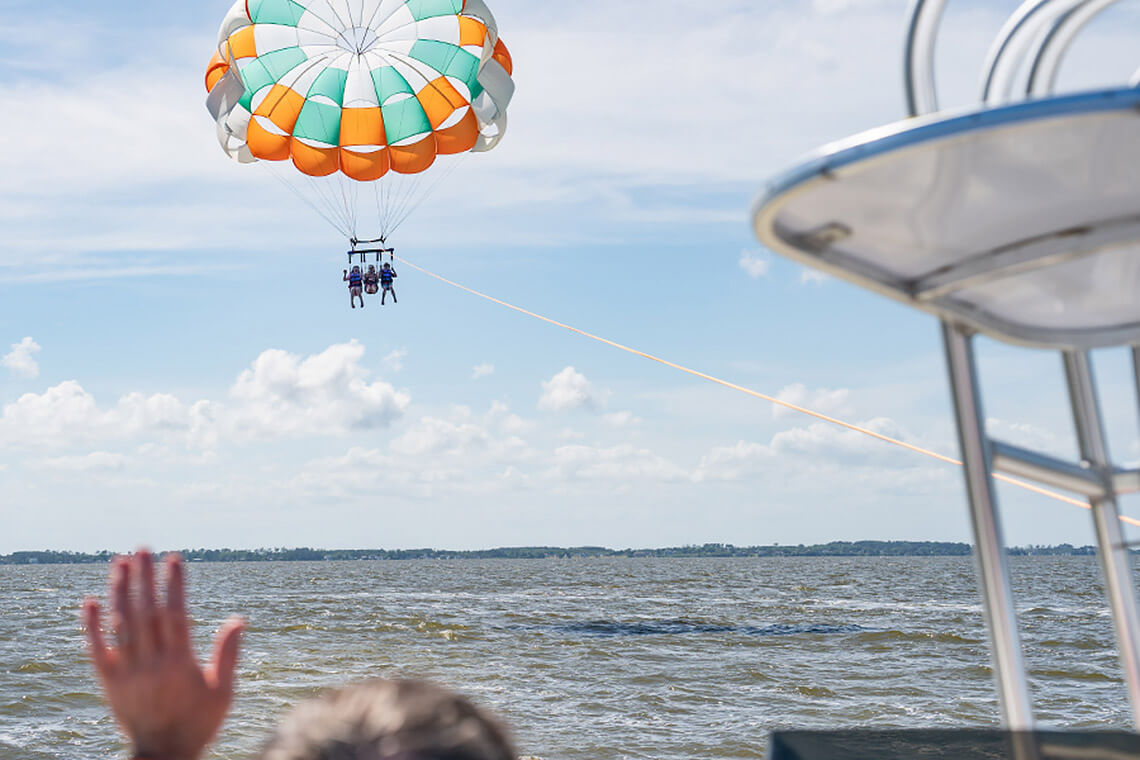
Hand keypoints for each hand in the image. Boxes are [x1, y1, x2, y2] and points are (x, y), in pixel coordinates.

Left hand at [83, 551, 243, 759]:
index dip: (173, 584)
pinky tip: (91, 601)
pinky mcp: (109, 682)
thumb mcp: (224, 692)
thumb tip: (239, 619)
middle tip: (142, 548)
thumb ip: (228, 654)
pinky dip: (92, 625)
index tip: (173, 558)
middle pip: (145, 612)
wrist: (162, 756)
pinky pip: (96, 650)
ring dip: (119, 591)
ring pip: (120, 625)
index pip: (175, 614)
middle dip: (143, 577)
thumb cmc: (198, 723)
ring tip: (120, 562)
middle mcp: (151, 664)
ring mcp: (127, 672)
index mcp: (180, 664)